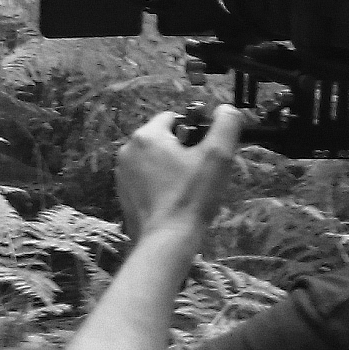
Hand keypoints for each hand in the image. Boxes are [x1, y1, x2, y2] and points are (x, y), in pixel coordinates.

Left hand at [110, 104, 242, 241]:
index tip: (206, 152)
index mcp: (146, 135)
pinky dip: (160, 185)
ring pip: (154, 160)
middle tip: (200, 173)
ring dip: (171, 168)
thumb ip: (225, 125)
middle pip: (163, 139)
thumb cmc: (192, 196)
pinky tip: (174, 201)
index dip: (195, 132)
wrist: (166, 239)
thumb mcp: (217, 156)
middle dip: (183, 151)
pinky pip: (146, 180)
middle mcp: (127, 150)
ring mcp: (122, 174)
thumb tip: (226, 109)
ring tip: (189, 189)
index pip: (174, 118)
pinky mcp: (122, 194)